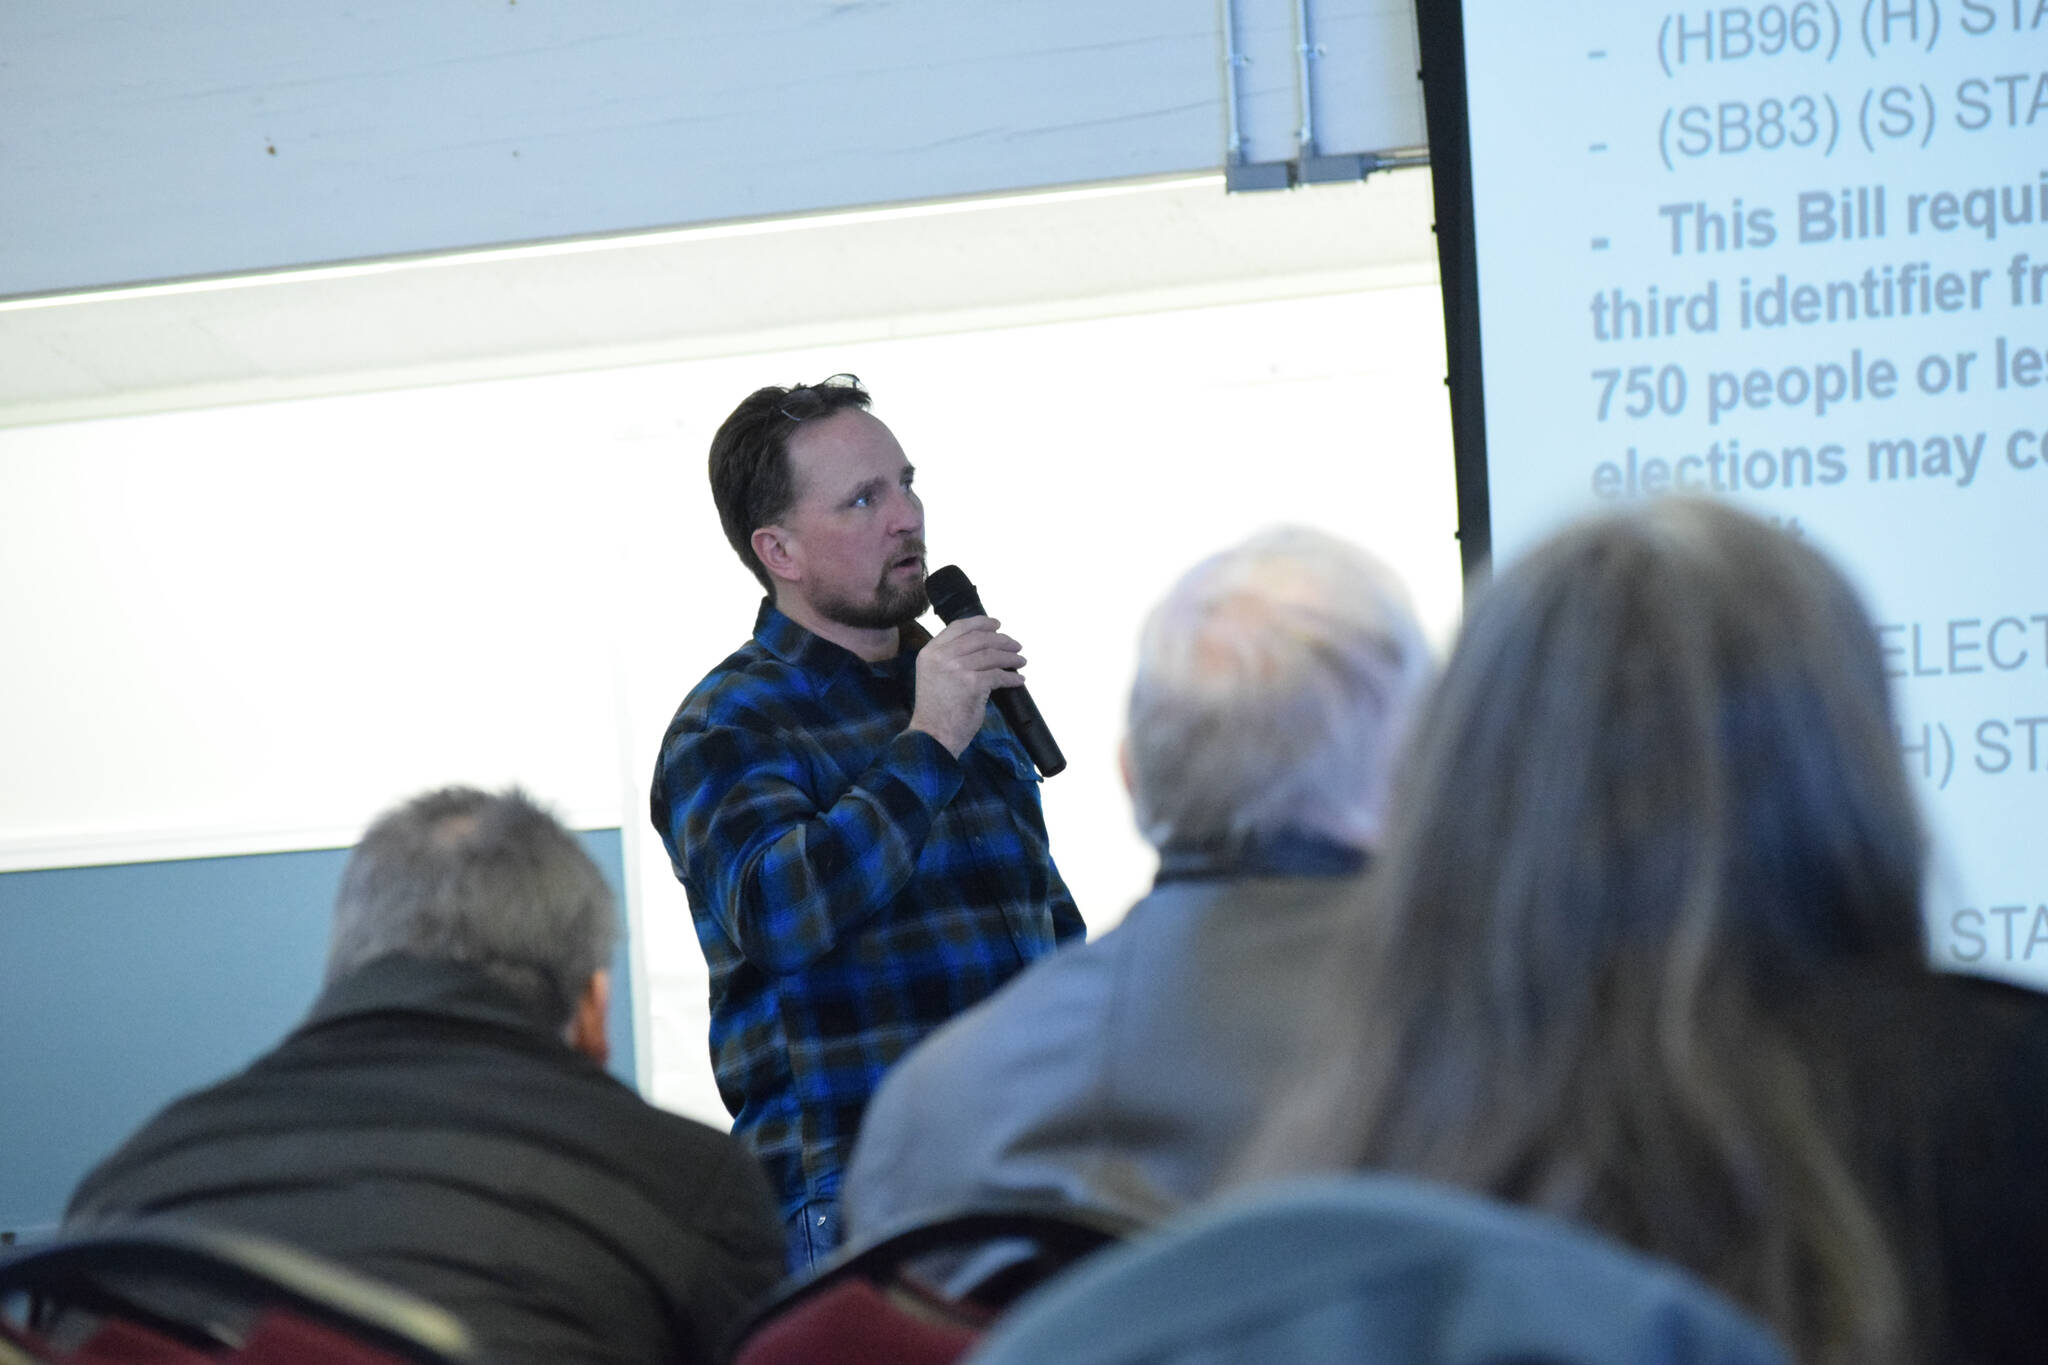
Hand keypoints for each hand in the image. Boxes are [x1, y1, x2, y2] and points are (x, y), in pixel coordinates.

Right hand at [908, 616, 1025, 755]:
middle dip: (1002, 640)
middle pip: (979, 639)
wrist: (933, 735)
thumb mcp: (934, 674)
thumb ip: (949, 658)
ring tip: (1021, 661)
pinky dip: (1012, 677)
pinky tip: (1018, 679)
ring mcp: (957, 669)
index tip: (997, 625)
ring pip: (992, 655)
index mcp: (931, 652)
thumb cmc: (936, 710)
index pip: (959, 627)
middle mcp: (942, 656)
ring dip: (1011, 657)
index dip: (981, 623)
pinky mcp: (973, 684)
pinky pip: (999, 675)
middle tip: (1016, 645)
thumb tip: (982, 645)